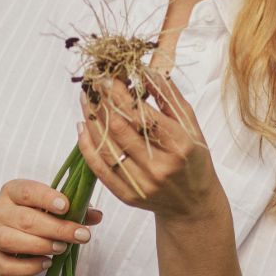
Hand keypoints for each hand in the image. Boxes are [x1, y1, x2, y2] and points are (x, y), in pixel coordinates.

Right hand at [0, 178, 103, 275]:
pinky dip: (28, 267)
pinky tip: (46, 264)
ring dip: (41, 246)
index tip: (66, 206)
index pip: (27, 191)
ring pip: (12, 241)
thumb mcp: (46, 208)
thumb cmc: (27, 218)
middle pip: (25, 219)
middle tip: (81, 236)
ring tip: (62, 249)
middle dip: (56, 229)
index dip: (47, 198)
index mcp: (12, 192)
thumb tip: (97, 215)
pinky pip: (7, 266)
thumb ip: (73, 210)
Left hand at [78, 68, 223, 220]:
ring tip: (85, 99)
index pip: (142, 114)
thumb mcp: (191, 125)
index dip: (120, 94)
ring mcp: (141, 183)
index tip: (107, 76)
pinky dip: (87, 146)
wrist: (192, 204)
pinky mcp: (127, 195)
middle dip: (102, 101)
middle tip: (92, 82)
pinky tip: (83, 126)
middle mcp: (159, 166)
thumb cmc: (193, 159)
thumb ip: (169, 97)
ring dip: (91, 119)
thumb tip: (146, 71)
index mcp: (178, 145)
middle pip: (120, 128)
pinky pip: (99, 168)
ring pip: (106, 146)